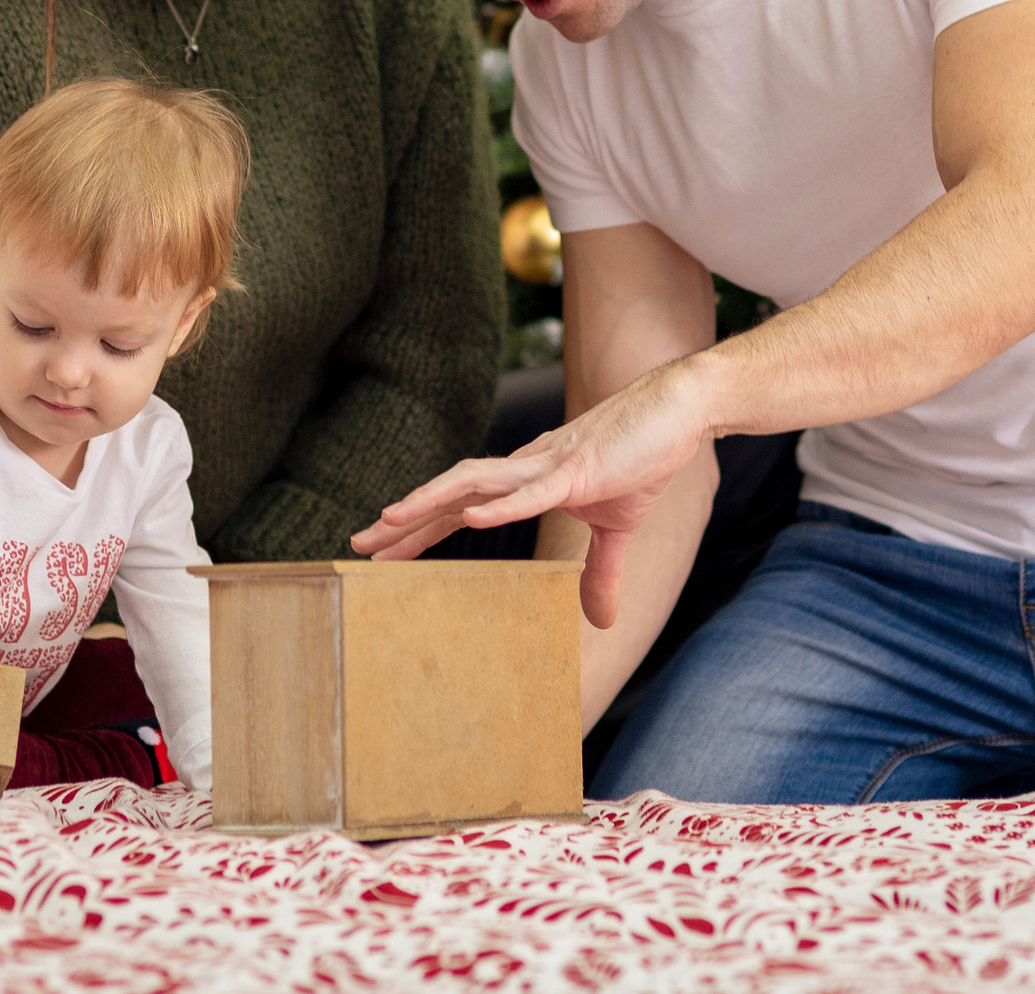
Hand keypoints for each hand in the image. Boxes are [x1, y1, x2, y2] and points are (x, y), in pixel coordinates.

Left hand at [350, 356, 715, 628]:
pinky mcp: (580, 470)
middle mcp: (524, 468)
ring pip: (475, 482)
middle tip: (357, 545)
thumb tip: (601, 622)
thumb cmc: (642, 459)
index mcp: (525, 480)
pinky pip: (533, 490)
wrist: (677, 413)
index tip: (377, 548)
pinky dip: (502, 506)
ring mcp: (548, 466)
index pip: (458, 504)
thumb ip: (600, 573)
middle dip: (403, 520)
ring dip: (430, 501)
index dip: (417, 526)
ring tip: (390, 520)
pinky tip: (471, 519)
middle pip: (450, 493)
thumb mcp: (617, 529)